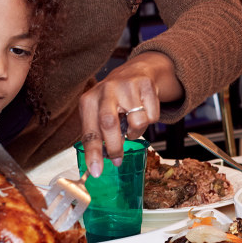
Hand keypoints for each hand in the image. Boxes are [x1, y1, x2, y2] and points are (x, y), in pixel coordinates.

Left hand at [77, 52, 180, 177]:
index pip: (89, 130)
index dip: (93, 153)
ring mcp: (126, 85)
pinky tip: (143, 110)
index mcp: (89, 100)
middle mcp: (106, 90)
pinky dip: (150, 119)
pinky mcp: (146, 84)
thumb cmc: (113, 99)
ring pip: (137, 121)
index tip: (97, 171)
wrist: (136, 71)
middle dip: (115, 147)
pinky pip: (152, 115)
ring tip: (132, 124)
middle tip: (117, 160)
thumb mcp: (98, 112)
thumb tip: (97, 164)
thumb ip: (97, 134)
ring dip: (136, 131)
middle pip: (109, 124)